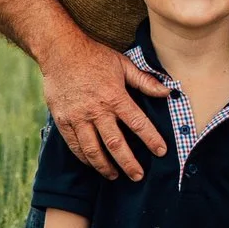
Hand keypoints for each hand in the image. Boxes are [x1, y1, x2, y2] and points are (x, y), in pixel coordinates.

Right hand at [40, 27, 167, 179]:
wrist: (60, 50)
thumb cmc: (95, 56)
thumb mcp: (123, 64)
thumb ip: (145, 81)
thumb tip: (168, 92)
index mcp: (115, 97)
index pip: (138, 123)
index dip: (151, 139)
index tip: (161, 152)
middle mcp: (96, 110)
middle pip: (115, 144)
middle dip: (128, 163)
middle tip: (138, 176)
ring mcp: (77, 117)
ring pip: (92, 150)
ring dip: (105, 166)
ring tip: (115, 176)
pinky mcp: (62, 120)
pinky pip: (74, 145)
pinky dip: (84, 158)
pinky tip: (93, 163)